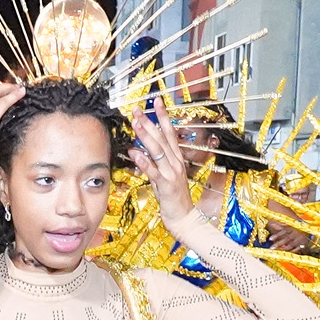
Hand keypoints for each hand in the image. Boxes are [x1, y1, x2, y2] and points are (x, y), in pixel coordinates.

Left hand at [128, 98, 195, 226]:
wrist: (185, 218)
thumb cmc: (174, 198)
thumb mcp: (165, 177)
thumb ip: (155, 163)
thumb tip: (140, 151)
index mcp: (177, 158)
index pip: (170, 132)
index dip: (163, 116)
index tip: (157, 101)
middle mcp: (176, 162)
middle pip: (162, 137)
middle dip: (149, 122)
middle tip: (137, 109)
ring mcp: (172, 173)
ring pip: (158, 150)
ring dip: (146, 135)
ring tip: (136, 123)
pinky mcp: (166, 184)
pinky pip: (153, 170)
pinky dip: (143, 161)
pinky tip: (134, 152)